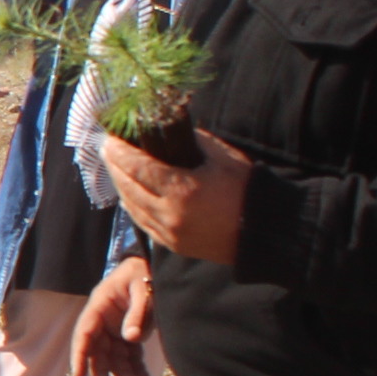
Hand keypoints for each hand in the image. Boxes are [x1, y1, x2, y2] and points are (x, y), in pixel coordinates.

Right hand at [70, 257, 155, 375]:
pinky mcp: (129, 333)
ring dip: (123, 374)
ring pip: (114, 356)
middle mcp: (103, 321)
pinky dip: (136, 368)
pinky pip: (130, 354)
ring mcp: (115, 328)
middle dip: (103, 373)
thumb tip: (131, 338)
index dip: (79, 356)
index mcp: (98, 306)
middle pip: (98, 351)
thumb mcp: (142, 289)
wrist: (153, 267)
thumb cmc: (143, 274)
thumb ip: (137, 313)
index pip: (84, 334)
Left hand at [104, 128, 248, 264]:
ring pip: (132, 207)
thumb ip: (195, 142)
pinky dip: (132, 207)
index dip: (120, 152)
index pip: (138, 167)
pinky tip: (128, 195)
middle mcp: (168, 214)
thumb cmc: (249, 191)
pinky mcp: (173, 245)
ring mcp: (168, 233)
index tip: (110, 138)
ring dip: (120, 186)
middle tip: (108, 148)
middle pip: (128, 187)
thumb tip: (174, 130)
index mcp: (181, 190)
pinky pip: (143, 223)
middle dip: (115, 166)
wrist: (267, 232)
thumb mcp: (223, 158)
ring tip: (115, 168)